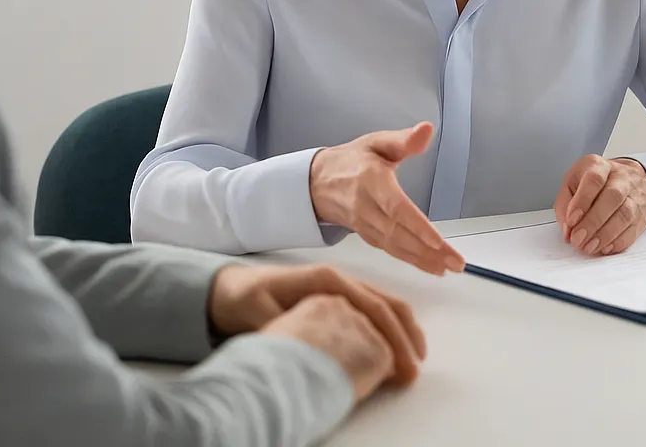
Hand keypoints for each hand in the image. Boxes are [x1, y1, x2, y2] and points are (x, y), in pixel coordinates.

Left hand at [208, 263, 425, 388]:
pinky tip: (394, 347)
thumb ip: (285, 325)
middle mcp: (338, 280)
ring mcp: (339, 288)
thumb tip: (309, 344)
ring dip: (402, 329)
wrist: (228, 289)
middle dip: (406, 333)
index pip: (371, 306)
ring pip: (383, 304)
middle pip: (385, 302)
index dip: (392, 334)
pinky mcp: (335, 298)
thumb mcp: (258, 313)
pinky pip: (371, 309)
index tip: (405, 360)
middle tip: (417, 364)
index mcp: (325, 280)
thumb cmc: (242, 299)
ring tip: (414, 358)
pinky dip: (388, 327)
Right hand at [309, 123, 465, 275]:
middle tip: (455, 262)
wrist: (317, 182)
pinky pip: (390, 250)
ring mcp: (364, 224)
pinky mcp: (365, 235)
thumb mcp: (377, 142)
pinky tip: (430, 266)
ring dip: (422, 260)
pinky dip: (411, 260)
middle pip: (398, 233)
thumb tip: (426, 129)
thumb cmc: (352, 160)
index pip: (396, 208)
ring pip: (395, 246)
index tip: (438, 240)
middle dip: (428, 251)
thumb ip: (404, 140)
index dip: (417, 226)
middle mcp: (366, 206)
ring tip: (447, 267)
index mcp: (371, 181)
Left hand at [553, 155, 645, 255]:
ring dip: (605, 235)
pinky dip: (618, 242)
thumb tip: (568, 229)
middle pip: (612, 197)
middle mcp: (620, 178)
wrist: (627, 179)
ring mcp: (634, 196)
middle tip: (578, 239)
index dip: (582, 200)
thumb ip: (564, 205)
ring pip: (625, 215)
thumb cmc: (594, 183)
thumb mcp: (572, 183)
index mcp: (599, 166)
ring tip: (589, 247)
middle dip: (593, 221)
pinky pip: (633, 230)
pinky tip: (604, 248)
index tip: (572, 220)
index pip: (594, 179)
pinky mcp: (641, 215)